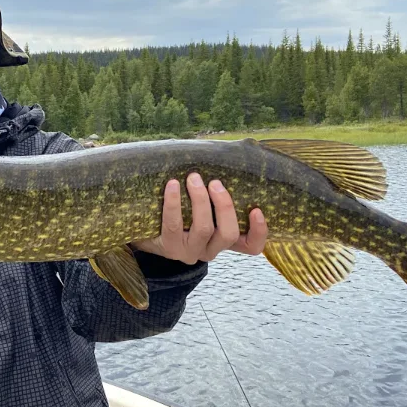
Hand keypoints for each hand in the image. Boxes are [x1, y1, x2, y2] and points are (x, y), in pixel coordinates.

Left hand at [131, 173, 267, 264]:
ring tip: (194, 178)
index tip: (256, 209)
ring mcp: (190, 251)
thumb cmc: (180, 211)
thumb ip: (216, 194)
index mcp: (224, 240)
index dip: (260, 232)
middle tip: (215, 183)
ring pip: (204, 228)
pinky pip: (174, 224)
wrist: (145, 230)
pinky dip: (174, 202)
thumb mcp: (202, 208)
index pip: (252, 247)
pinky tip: (172, 185)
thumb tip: (225, 155)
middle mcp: (210, 250)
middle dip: (224, 206)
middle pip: (228, 234)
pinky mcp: (169, 247)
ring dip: (200, 200)